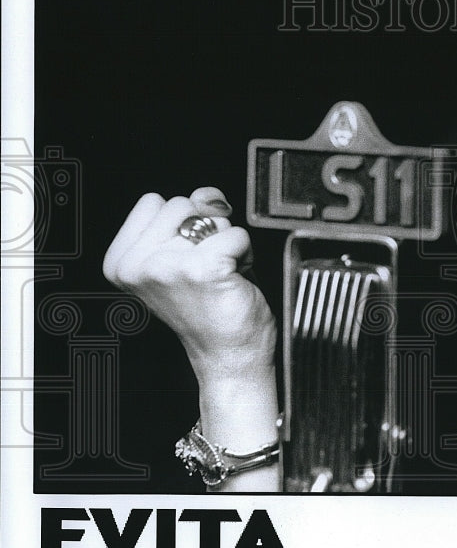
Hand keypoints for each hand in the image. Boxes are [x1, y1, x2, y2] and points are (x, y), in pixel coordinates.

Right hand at [103, 186, 276, 382]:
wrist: (227, 353)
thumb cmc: (208, 307)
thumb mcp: (184, 252)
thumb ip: (187, 215)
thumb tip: (205, 194)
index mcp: (121, 261)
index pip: (154, 202)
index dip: (181, 221)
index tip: (186, 253)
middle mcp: (137, 265)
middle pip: (181, 204)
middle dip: (204, 231)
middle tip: (206, 267)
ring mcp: (167, 266)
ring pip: (210, 218)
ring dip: (224, 242)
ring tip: (218, 273)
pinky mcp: (202, 268)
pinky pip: (236, 234)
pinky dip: (244, 252)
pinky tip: (232, 278)